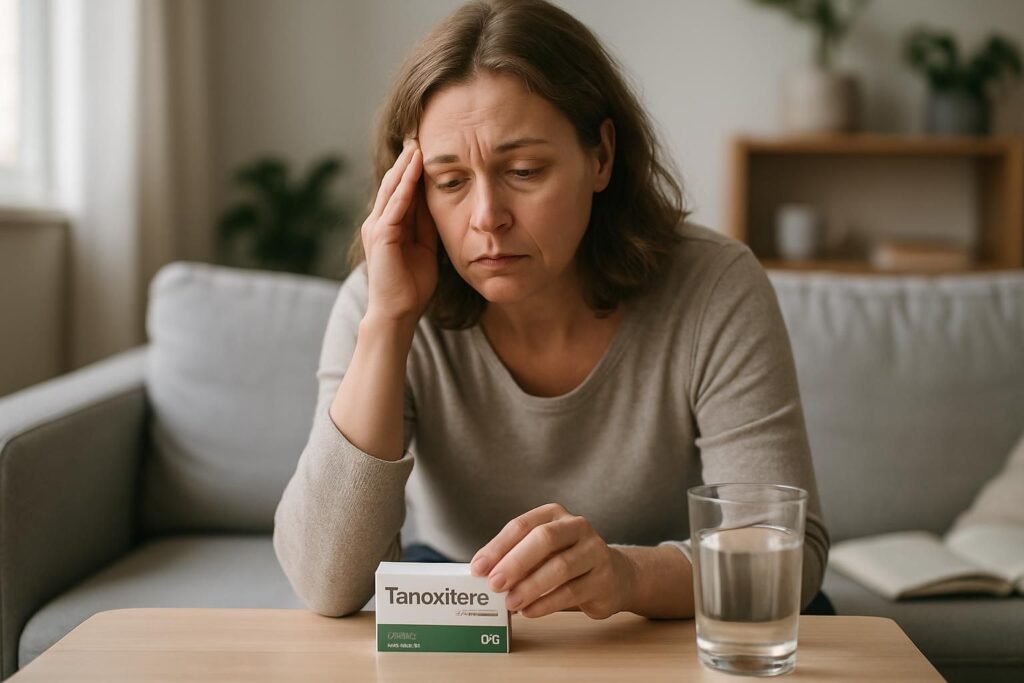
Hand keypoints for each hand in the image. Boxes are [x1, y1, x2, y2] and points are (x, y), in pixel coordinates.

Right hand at [361, 139, 438, 324]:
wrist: (398, 313)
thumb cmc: (412, 286)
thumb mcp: (425, 248)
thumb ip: (426, 225)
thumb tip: (437, 203)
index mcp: (389, 225)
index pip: (401, 190)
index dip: (413, 169)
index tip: (426, 148)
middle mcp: (378, 222)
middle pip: (393, 183)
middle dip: (407, 160)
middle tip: (419, 134)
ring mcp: (376, 228)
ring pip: (392, 189)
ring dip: (405, 166)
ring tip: (417, 144)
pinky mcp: (380, 236)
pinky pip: (394, 206)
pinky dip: (405, 186)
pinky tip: (414, 169)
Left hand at [470, 503, 637, 619]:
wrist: (614, 576)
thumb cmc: (566, 561)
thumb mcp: (541, 553)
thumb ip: (515, 558)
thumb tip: (483, 575)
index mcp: (554, 515)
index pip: (522, 525)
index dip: (498, 547)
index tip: (478, 568)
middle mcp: (577, 527)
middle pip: (544, 539)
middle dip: (515, 563)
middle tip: (494, 584)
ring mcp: (594, 551)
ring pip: (560, 567)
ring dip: (530, 587)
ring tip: (510, 603)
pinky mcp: (604, 579)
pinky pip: (572, 592)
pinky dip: (546, 604)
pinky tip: (529, 612)